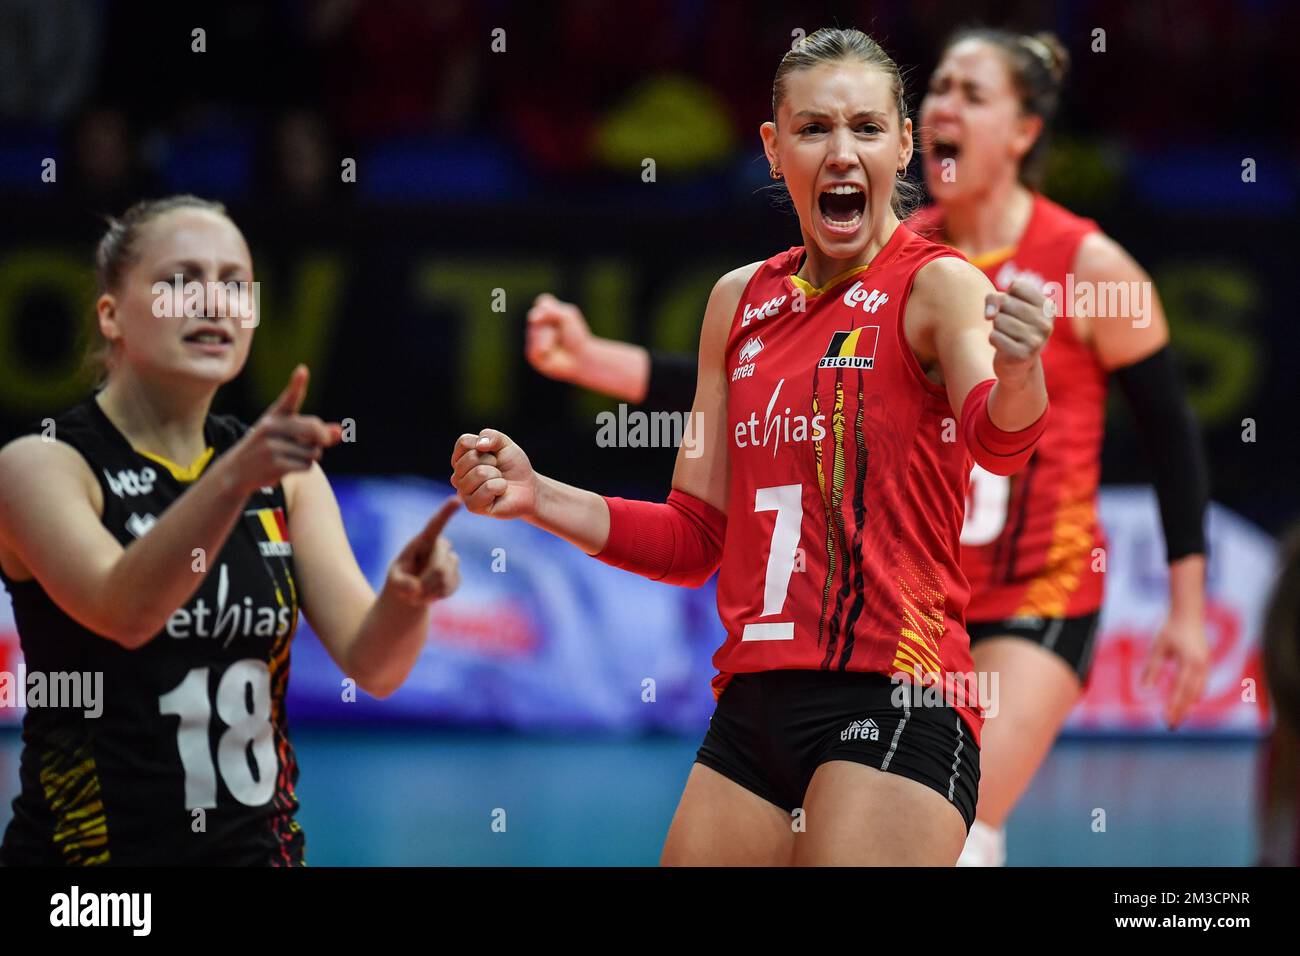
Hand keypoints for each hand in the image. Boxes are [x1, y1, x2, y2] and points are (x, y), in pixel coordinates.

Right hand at [223, 365, 341, 493]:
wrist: (237, 470)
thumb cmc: (271, 448)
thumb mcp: (289, 435)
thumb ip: (317, 432)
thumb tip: (341, 431)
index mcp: (275, 414)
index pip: (289, 398)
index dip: (297, 384)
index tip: (302, 370)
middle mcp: (272, 426)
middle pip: (313, 427)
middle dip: (324, 437)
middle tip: (322, 442)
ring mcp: (271, 445)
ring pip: (313, 450)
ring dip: (311, 456)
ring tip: (292, 456)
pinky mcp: (274, 464)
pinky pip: (307, 465)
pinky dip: (304, 468)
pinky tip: (288, 467)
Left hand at [386, 497, 461, 604]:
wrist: (412, 592)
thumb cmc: (400, 581)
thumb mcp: (394, 582)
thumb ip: (401, 584)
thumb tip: (417, 587)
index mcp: (424, 541)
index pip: (436, 524)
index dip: (446, 512)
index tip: (457, 500)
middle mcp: (441, 546)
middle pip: (439, 567)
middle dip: (425, 583)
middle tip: (412, 591)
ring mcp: (451, 561)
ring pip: (444, 578)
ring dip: (429, 590)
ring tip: (419, 592)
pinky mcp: (456, 576)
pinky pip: (450, 587)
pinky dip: (437, 595)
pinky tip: (430, 593)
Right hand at [450, 429, 535, 518]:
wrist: (528, 488)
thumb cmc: (513, 466)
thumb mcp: (504, 444)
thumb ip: (491, 435)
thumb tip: (480, 445)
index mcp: (460, 459)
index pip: (464, 442)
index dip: (484, 444)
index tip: (493, 453)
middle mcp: (457, 476)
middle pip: (471, 457)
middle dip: (492, 461)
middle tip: (498, 470)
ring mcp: (463, 492)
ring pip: (480, 473)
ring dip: (497, 475)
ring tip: (499, 481)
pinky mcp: (472, 506)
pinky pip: (487, 488)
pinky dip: (500, 487)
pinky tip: (500, 492)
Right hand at [525, 293, 591, 381]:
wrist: (581, 358)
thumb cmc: (576, 336)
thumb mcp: (568, 316)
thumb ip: (550, 310)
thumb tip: (532, 318)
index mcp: (544, 313)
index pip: (542, 303)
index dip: (552, 310)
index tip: (564, 318)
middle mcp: (536, 325)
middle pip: (536, 316)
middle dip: (552, 325)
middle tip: (562, 333)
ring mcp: (532, 339)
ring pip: (534, 331)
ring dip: (550, 336)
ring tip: (558, 343)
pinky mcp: (531, 354)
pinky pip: (533, 346)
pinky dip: (546, 348)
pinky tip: (551, 352)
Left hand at [986, 278, 1053, 383]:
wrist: (1018, 365)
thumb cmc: (1011, 328)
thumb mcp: (1005, 306)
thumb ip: (995, 298)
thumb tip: (990, 315)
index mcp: (1048, 307)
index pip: (1016, 286)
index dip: (1007, 296)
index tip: (1015, 310)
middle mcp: (1046, 323)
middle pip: (1005, 302)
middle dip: (1000, 313)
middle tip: (1010, 327)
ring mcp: (1036, 340)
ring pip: (998, 319)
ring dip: (996, 328)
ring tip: (1008, 337)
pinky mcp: (1023, 355)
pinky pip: (994, 336)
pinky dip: (993, 339)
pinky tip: (1004, 346)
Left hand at [1142, 609, 1209, 727]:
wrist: (1188, 614)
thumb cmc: (1170, 629)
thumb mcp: (1157, 649)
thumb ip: (1151, 669)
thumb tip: (1143, 691)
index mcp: (1189, 662)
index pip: (1181, 690)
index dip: (1174, 706)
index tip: (1167, 719)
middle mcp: (1201, 666)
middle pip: (1192, 695)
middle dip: (1182, 710)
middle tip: (1171, 725)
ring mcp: (1206, 665)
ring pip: (1199, 691)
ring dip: (1189, 705)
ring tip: (1177, 716)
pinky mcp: (1206, 663)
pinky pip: (1201, 684)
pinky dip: (1193, 695)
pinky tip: (1184, 702)